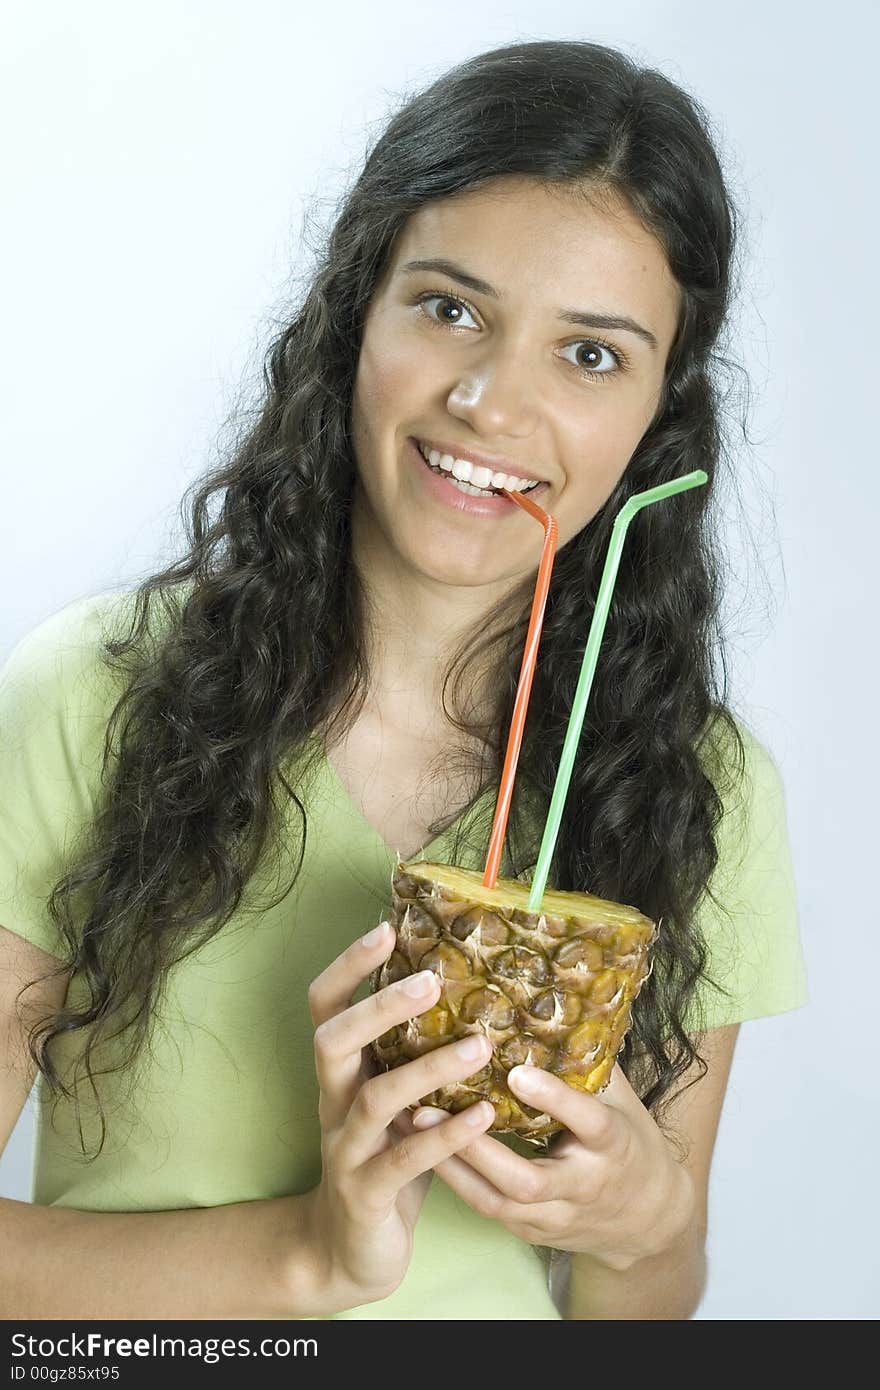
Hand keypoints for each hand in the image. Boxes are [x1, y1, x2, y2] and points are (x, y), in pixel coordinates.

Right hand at [302, 919, 496, 1309]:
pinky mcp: (367, 1195)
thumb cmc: (386, 1160)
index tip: (385, 928)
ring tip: (478, 1048)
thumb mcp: (395, 1102)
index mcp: (340, 1074)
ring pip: (375, 1100)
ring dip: (426, 1069)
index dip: (348, 966)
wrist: (349, 1254)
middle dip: (379, 1008)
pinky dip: (445, 1137)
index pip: (326, 1006)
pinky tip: (484, 1116)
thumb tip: (471, 989)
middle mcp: (334, 1104)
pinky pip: (405, 1161)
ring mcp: (346, 1150)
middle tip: (430, 981)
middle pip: (333, 1042)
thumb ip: (415, 1054)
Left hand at [401, 1060, 694, 1271]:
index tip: (516, 1072)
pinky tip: (418, 1147)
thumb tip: (557, 1004)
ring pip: (496, 1201)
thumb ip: (589, 1062)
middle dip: (475, 1148)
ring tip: (409, 1125)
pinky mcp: (530, 1231)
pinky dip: (452, 1178)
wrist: (648, 1220)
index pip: (586, 1121)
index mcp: (614, 1146)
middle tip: (425, 1107)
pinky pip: (486, 1208)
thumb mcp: (622, 1100)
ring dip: (449, 1165)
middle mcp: (583, 1187)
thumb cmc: (630, 1142)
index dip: (553, 1098)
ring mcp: (554, 1217)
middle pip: (527, 1179)